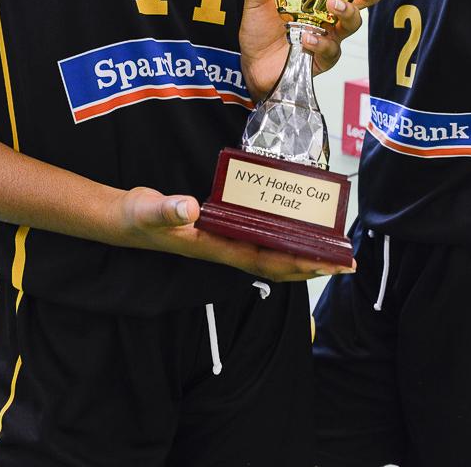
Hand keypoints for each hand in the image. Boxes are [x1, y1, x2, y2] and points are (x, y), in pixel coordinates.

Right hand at [117, 186, 352, 280]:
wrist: (122, 219)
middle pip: (277, 262)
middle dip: (313, 263)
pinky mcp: (220, 227)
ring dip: (301, 251)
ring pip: (270, 251)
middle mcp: (225, 248)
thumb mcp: (148, 210)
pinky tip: (292, 225)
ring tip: (331, 247)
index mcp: (215, 247)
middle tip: (348, 259)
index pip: (266, 262)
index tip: (332, 264)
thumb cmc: (136, 217)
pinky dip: (280, 234)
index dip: (301, 265)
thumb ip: (166, 210)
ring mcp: (223, 239)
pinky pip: (258, 235)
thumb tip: (189, 206)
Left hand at [239, 0, 404, 101]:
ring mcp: (331, 36)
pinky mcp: (323, 58)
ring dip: (347, 10)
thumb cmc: (261, 28)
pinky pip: (331, 50)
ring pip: (353, 22)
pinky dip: (320, 42)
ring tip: (332, 3)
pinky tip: (307, 37)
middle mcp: (332, 13)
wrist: (251, 62)